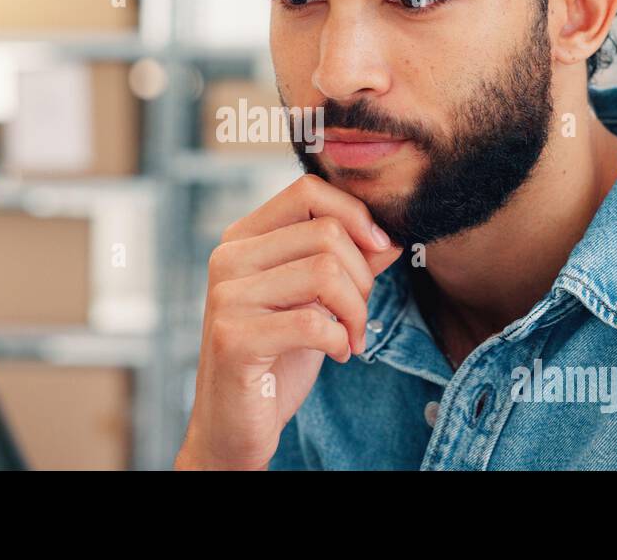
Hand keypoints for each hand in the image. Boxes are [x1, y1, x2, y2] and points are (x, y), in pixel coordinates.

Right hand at [175, 174, 402, 469]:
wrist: (234, 425)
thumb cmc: (276, 358)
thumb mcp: (316, 302)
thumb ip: (348, 264)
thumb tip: (389, 237)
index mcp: (243, 239)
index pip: (307, 191)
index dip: (355, 214)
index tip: (380, 249)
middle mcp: (228, 258)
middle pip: (326, 233)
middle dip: (363, 276)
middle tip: (359, 314)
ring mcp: (226, 297)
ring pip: (325, 272)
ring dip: (356, 311)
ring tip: (352, 335)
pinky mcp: (233, 338)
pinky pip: (314, 323)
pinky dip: (341, 341)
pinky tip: (338, 354)